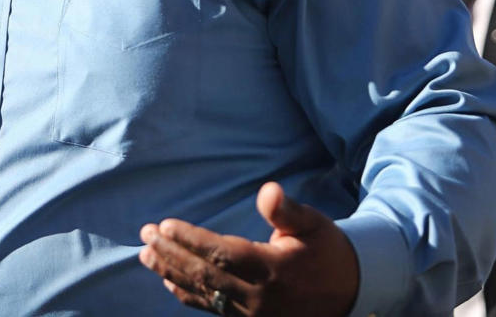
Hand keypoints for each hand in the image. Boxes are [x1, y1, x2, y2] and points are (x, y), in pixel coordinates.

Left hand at [138, 182, 357, 316]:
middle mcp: (258, 296)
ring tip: (146, 255)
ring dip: (171, 273)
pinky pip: (211, 308)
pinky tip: (168, 280)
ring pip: (203, 293)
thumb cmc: (326, 251)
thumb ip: (287, 210)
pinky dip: (186, 294)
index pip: (222, 254)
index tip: (164, 225)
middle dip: (171, 254)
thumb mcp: (313, 224)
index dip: (190, 240)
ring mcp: (251, 313)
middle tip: (145, 235)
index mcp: (272, 269)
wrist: (349, 292)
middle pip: (205, 275)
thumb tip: (268, 190)